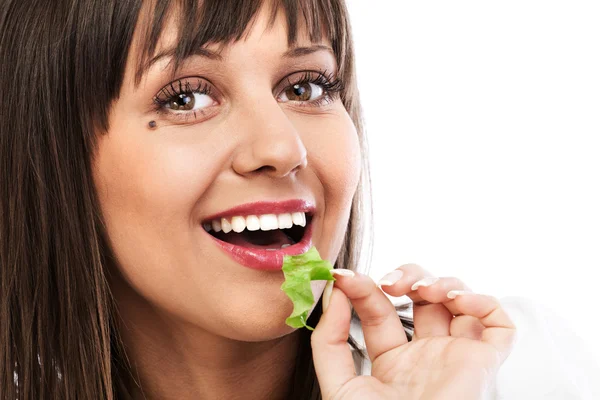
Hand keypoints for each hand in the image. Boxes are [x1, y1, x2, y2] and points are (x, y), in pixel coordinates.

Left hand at [311, 264, 516, 399]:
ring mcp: (456, 355)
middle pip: (422, 297)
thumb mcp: (339, 385)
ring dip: (440, 281)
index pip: (379, 310)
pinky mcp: (485, 362)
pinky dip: (483, 301)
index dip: (364, 289)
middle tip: (389, 282)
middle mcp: (426, 354)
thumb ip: (330, 340)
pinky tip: (455, 301)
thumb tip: (335, 293)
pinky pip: (499, 324)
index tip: (344, 276)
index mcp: (393, 361)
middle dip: (407, 276)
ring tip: (422, 291)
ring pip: (459, 301)